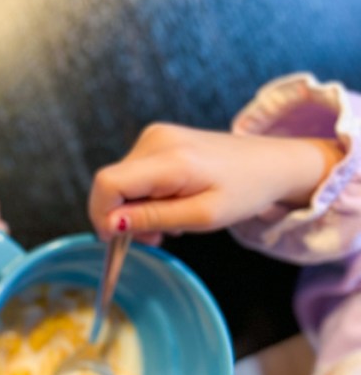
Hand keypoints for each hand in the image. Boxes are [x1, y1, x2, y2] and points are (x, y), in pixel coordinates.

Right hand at [89, 123, 342, 244]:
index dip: (101, 214)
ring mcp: (155, 135)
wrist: (272, 163)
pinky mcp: (157, 137)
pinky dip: (143, 195)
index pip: (108, 183)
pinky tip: (169, 203)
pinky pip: (133, 173)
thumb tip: (110, 224)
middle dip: (123, 216)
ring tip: (169, 222)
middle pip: (112, 184)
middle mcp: (155, 139)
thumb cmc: (245, 191)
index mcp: (170, 159)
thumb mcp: (202, 216)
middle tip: (155, 238)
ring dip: (135, 208)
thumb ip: (153, 218)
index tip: (116, 240)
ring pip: (120, 181)